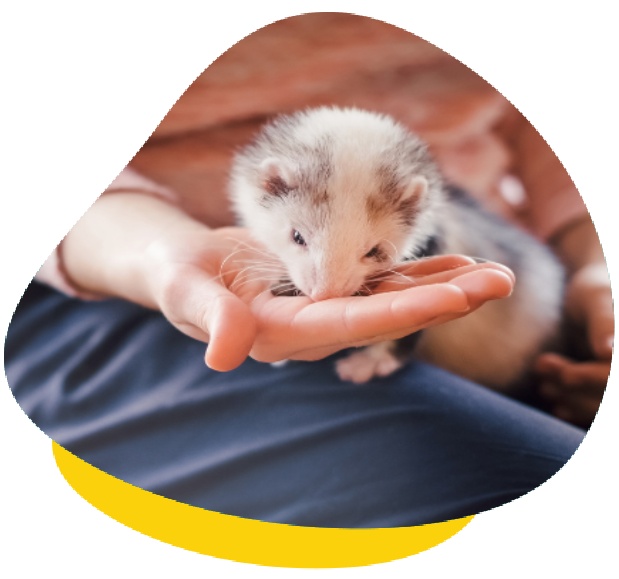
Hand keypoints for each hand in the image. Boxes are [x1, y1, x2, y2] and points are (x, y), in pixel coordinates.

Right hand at [146, 225, 514, 370]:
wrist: (185, 267)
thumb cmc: (178, 276)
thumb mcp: (184, 292)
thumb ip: (209, 317)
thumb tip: (226, 354)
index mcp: (283, 333)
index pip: (351, 323)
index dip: (403, 311)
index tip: (456, 298)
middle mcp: (314, 327)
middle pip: (388, 315)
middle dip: (444, 300)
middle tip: (500, 283)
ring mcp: (325, 308)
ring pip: (393, 299)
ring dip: (444, 286)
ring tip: (495, 274)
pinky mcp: (330, 288)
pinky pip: (381, 281)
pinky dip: (419, 272)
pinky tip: (456, 263)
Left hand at [535, 262, 612, 426]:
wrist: (591, 295)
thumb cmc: (594, 289)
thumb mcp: (596, 298)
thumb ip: (604, 322)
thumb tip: (608, 352)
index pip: (616, 375)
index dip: (595, 379)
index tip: (566, 375)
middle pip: (611, 395)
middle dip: (578, 391)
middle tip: (544, 372)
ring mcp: (614, 377)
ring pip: (604, 406)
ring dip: (573, 400)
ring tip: (544, 386)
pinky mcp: (607, 387)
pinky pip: (598, 409)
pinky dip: (578, 409)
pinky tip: (557, 405)